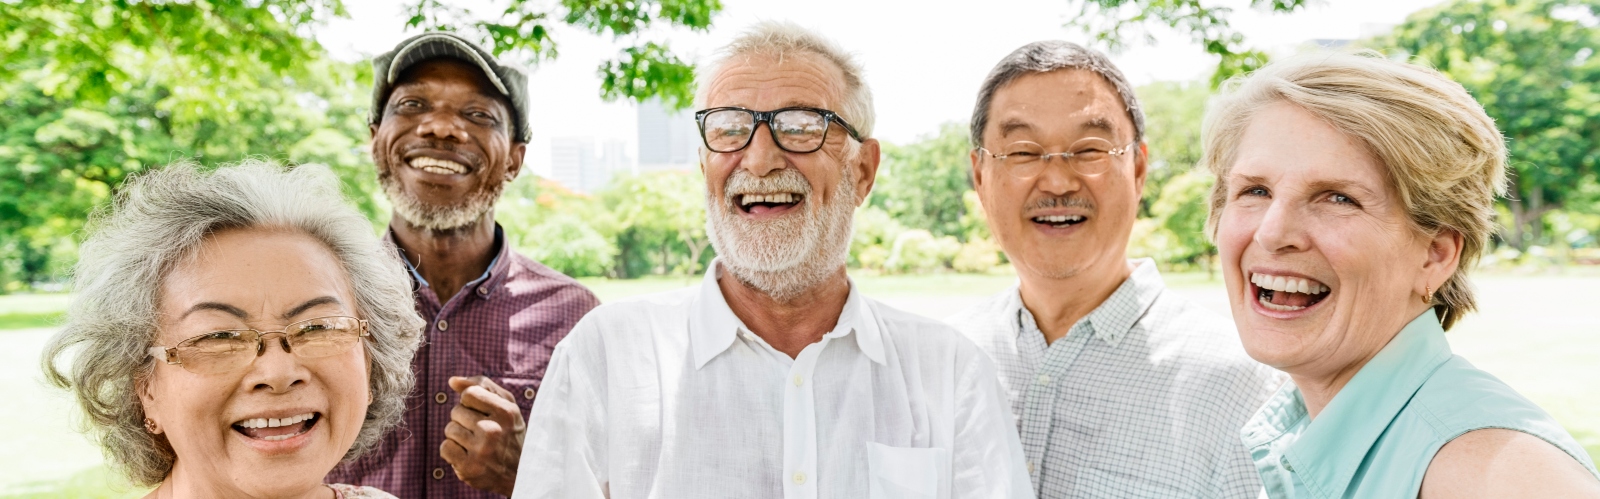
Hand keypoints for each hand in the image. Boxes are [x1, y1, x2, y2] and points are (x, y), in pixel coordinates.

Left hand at [441, 375, 527, 495]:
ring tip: (475, 443)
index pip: (469, 393)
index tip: (481, 412)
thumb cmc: (510, 434)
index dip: (470, 401)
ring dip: (458, 435)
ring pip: (449, 429)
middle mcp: (493, 431)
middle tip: (480, 431)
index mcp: (505, 412)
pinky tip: (467, 454)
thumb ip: (482, 386)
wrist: (520, 473)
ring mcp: (480, 451)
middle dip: (464, 419)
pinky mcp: (469, 468)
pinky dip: (452, 451)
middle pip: (456, 411)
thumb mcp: (507, 406)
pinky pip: (445, 448)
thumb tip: (452, 380)